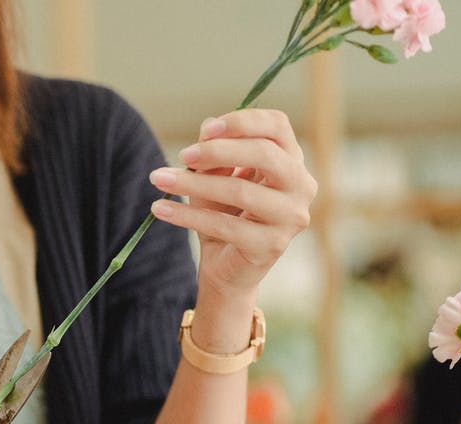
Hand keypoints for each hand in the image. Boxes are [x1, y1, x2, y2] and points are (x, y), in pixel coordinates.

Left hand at [148, 109, 316, 299]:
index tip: (206, 130)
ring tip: (159, 178)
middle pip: (265, 154)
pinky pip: (225, 225)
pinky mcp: (271, 246)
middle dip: (218, 151)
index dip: (242, 121)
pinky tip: (160, 208)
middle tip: (183, 155)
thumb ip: (215, 153)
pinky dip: (187, 215)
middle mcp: (301, 186)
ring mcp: (291, 217)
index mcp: (291, 161)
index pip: (277, 126)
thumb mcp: (215, 177)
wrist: (225, 265)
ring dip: (194, 184)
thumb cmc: (223, 212)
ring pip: (240, 191)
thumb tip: (208, 127)